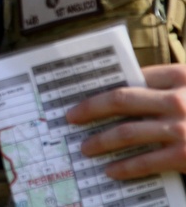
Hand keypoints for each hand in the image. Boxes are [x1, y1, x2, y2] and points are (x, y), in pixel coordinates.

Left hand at [66, 63, 185, 178]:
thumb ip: (166, 87)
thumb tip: (124, 90)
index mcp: (180, 76)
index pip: (132, 76)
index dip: (105, 83)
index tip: (82, 91)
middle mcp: (177, 99)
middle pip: (120, 100)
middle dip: (90, 108)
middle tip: (70, 116)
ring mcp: (181, 128)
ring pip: (127, 132)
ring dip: (101, 141)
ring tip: (85, 147)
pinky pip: (147, 161)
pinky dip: (125, 166)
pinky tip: (111, 170)